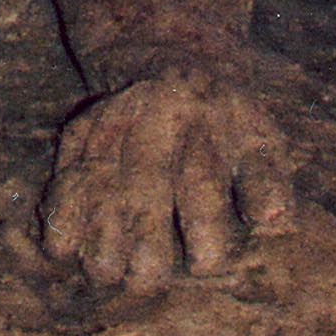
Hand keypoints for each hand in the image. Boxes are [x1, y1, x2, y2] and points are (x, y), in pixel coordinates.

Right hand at [39, 63, 294, 288]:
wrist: (173, 55)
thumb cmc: (224, 122)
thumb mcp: (259, 138)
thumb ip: (268, 181)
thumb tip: (275, 219)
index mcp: (208, 121)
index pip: (202, 185)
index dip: (204, 235)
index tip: (203, 264)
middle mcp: (158, 119)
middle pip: (144, 193)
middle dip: (144, 248)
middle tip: (146, 279)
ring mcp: (115, 122)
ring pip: (99, 189)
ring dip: (99, 240)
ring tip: (108, 272)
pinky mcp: (81, 131)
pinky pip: (63, 180)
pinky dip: (61, 218)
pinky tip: (66, 249)